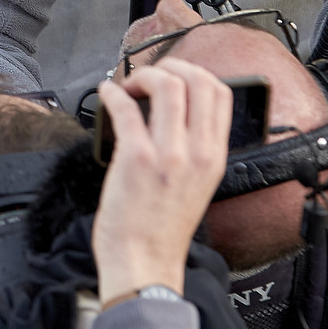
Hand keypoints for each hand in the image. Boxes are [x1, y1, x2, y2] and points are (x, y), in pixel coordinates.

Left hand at [90, 58, 232, 303]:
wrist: (145, 263)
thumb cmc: (163, 228)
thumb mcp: (198, 184)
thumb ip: (195, 148)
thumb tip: (177, 109)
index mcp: (214, 156)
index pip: (220, 93)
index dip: (194, 73)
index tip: (173, 75)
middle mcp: (197, 152)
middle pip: (196, 79)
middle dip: (169, 66)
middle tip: (148, 76)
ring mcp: (168, 154)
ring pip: (164, 85)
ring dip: (140, 76)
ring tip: (128, 86)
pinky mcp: (136, 158)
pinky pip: (126, 107)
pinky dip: (112, 93)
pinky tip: (107, 95)